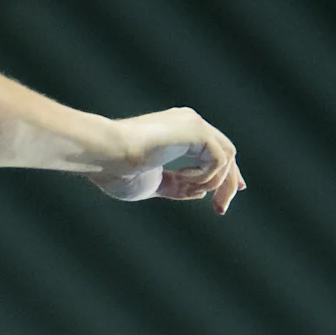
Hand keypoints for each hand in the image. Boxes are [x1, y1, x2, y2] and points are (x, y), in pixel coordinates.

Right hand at [92, 109, 243, 211]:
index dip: (223, 176)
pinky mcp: (197, 130)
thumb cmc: (118, 170)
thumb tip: (201, 193)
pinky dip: (206, 177)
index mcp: (178, 133)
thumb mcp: (153, 185)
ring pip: (228, 157)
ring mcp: (194, 125)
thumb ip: (176, 187)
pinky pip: (220, 160)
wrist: (107, 154)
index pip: (212, 153)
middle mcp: (190, 124)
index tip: (223, 199)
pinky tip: (182, 178)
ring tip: (188, 191)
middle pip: (226, 154)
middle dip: (228, 184)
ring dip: (216, 184)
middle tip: (221, 210)